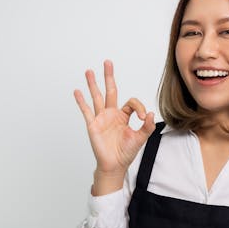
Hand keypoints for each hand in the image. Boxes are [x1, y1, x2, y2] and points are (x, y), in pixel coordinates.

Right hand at [73, 60, 155, 194]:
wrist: (115, 165)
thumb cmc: (126, 152)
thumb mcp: (141, 138)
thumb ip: (147, 126)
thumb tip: (150, 114)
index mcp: (123, 116)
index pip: (131, 103)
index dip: (138, 107)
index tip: (142, 117)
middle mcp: (111, 114)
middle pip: (110, 91)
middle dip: (109, 76)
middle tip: (108, 63)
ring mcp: (101, 118)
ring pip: (97, 97)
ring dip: (93, 84)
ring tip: (89, 71)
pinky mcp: (93, 125)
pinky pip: (87, 111)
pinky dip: (81, 101)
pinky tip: (77, 92)